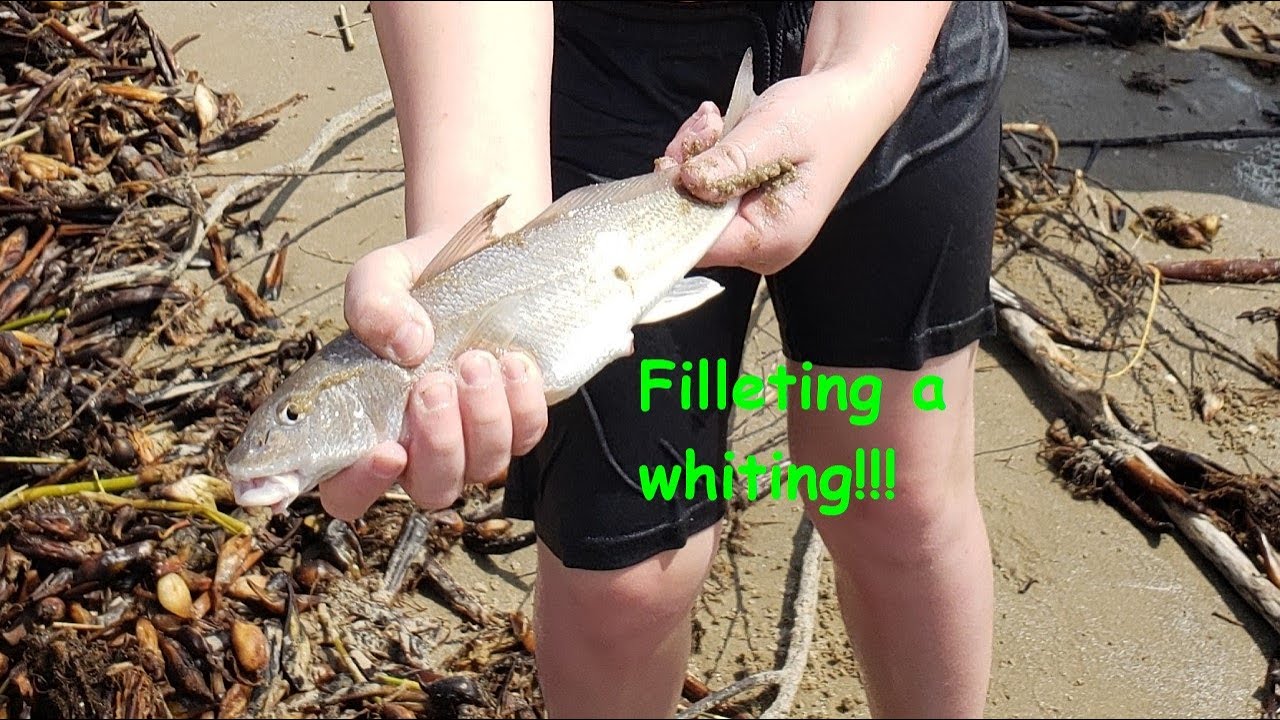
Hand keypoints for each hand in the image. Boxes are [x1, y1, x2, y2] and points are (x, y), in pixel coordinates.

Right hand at [319, 235, 548, 520]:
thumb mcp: (382, 275)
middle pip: (430, 489)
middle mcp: (419, 446)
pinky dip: (522, 404)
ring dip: (482, 418)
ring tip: (475, 361)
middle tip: (435, 384)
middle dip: (439, 443)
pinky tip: (510, 361)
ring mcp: (473, 441)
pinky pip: (526, 436)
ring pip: (484, 468)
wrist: (477, 255)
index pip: (347, 493)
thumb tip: (407, 345)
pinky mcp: (517, 422)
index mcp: (365, 425)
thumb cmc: (418, 280)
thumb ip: (372, 303)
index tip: (387, 449)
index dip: (361, 486)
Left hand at [662, 69, 879, 276]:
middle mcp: (762, 247)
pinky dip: (701, 162)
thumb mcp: (774, 131)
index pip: (700, 245)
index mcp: (775, 237)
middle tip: (704, 126)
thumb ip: (732, 162)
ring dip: (691, 160)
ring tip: (712, 120)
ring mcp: (753, 234)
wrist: (847, 101)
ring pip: (694, 206)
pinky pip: (705, 196)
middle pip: (692, 225)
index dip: (674, 206)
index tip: (671, 160)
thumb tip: (689, 182)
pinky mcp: (746, 216)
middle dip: (683, 174)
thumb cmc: (820, 115)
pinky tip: (717, 130)